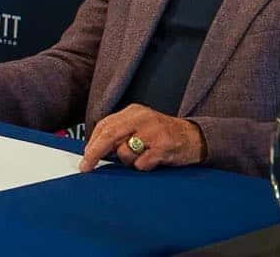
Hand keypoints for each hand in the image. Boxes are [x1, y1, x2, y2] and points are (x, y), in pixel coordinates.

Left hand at [79, 104, 204, 171]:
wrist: (195, 137)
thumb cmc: (163, 135)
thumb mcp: (140, 126)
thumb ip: (120, 133)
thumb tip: (94, 150)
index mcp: (133, 112)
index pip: (104, 125)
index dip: (92, 143)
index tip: (85, 158)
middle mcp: (142, 118)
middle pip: (109, 135)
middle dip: (94, 153)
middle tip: (86, 167)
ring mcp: (153, 132)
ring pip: (124, 152)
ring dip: (128, 161)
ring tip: (142, 157)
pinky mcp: (163, 147)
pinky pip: (141, 164)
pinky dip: (143, 167)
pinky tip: (153, 161)